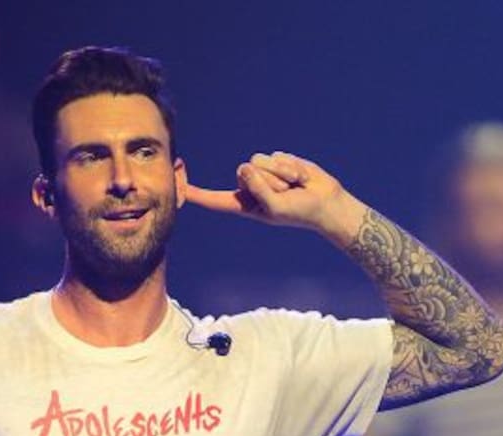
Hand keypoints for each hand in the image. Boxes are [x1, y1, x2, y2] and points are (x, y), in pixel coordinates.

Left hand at [185, 151, 365, 242]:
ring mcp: (263, 173)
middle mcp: (249, 187)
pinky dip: (290, 167)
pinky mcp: (276, 161)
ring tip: (293, 186)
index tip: (177, 184)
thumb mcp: (275, 207)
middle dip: (267, 180)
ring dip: (280, 174)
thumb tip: (246, 165)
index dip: (196, 193)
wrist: (325, 203)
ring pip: (259, 161)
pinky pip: (276, 156)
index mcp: (244, 205)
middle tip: (285, 193)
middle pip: (243, 172)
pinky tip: (299, 177)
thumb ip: (258, 189)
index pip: (215, 199)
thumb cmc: (299, 212)